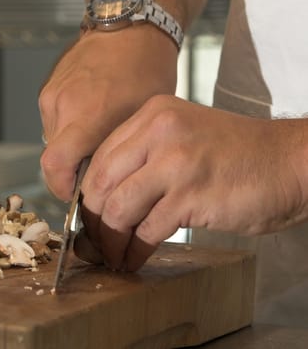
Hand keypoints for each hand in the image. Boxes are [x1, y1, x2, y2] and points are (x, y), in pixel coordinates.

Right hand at [39, 25, 177, 200]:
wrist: (130, 33)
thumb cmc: (145, 70)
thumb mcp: (141, 121)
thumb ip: (115, 154)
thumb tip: (100, 183)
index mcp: (90, 114)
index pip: (55, 165)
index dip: (60, 188)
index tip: (74, 195)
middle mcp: (64, 105)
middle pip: (52, 159)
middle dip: (69, 172)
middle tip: (93, 172)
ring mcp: (52, 96)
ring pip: (52, 141)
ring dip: (70, 149)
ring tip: (95, 138)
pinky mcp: (48, 90)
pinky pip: (53, 122)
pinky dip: (68, 130)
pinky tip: (89, 119)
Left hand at [81, 95, 307, 270]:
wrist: (290, 162)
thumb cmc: (236, 156)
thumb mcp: (182, 138)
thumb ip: (143, 159)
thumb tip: (102, 200)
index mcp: (153, 114)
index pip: (100, 158)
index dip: (88, 194)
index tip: (87, 218)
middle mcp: (159, 132)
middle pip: (101, 183)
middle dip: (92, 221)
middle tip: (93, 243)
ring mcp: (176, 163)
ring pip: (119, 209)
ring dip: (110, 241)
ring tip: (112, 256)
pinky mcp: (191, 195)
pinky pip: (147, 230)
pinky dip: (135, 250)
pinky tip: (134, 259)